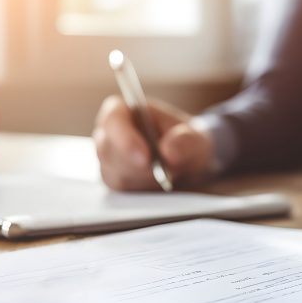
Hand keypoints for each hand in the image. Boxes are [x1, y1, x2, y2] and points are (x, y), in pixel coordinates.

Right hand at [93, 96, 215, 190]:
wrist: (186, 162)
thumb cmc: (184, 142)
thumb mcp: (194, 138)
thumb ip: (186, 141)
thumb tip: (168, 150)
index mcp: (123, 111)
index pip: (112, 119)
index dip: (124, 138)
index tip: (145, 158)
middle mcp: (109, 134)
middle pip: (107, 150)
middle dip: (136, 165)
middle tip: (162, 174)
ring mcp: (108, 159)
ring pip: (113, 174)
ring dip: (142, 179)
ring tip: (165, 175)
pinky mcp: (112, 180)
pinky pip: (120, 190)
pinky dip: (141, 191)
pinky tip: (157, 185)